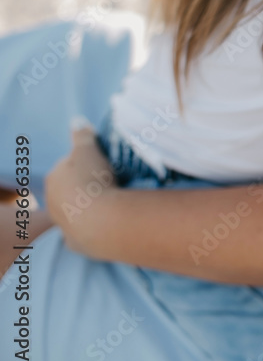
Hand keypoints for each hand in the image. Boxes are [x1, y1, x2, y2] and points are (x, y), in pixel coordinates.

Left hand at [44, 126, 118, 256]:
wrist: (102, 221)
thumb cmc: (93, 180)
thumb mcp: (89, 150)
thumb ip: (82, 135)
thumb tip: (76, 119)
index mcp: (54, 177)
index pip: (68, 165)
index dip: (86, 163)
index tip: (104, 164)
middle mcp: (52, 201)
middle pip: (70, 188)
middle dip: (86, 185)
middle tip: (110, 181)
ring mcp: (62, 222)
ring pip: (75, 210)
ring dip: (89, 205)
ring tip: (112, 200)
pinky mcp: (75, 241)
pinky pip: (83, 230)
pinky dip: (93, 225)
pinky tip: (106, 221)